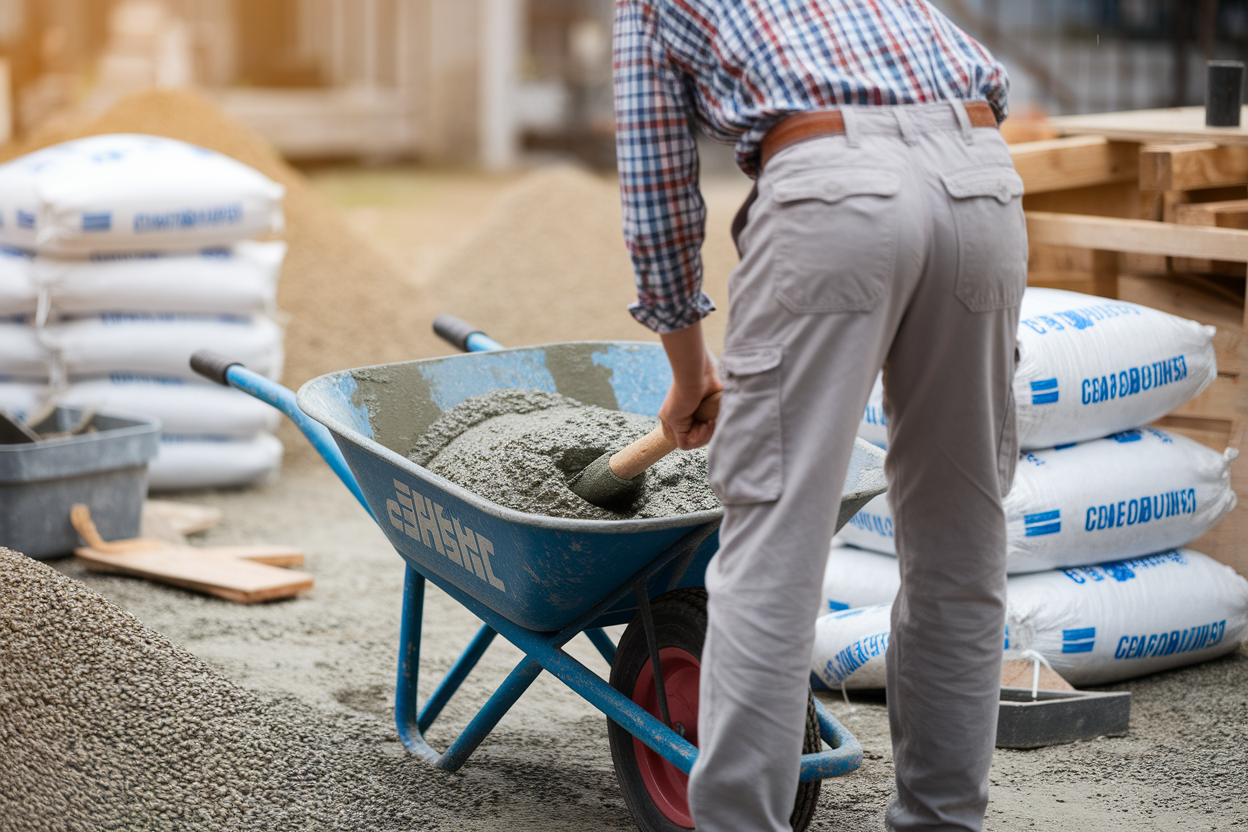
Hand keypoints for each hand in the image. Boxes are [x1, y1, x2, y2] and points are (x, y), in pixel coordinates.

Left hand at [658, 322, 722, 449]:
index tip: (716, 418)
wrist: (696, 372)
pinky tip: (705, 424)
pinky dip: (698, 438)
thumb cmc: (708, 375)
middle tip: (714, 420)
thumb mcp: (717, 394)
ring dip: (706, 435)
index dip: (708, 429)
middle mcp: (677, 413)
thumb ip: (717, 408)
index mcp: (685, 405)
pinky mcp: (673, 423)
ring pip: (691, 442)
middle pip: (694, 437)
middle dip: (708, 433)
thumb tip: (723, 419)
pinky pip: (685, 444)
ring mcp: (673, 419)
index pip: (696, 428)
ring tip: (711, 421)